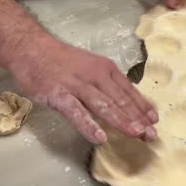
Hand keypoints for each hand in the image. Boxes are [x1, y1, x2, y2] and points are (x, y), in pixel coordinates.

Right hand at [10, 38, 158, 143]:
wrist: (31, 48)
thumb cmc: (63, 61)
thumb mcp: (92, 67)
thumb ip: (107, 84)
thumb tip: (127, 104)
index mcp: (106, 69)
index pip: (128, 90)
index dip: (143, 107)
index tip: (154, 121)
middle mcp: (96, 76)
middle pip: (120, 100)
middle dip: (137, 118)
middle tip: (151, 134)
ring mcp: (77, 85)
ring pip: (103, 105)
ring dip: (121, 120)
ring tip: (135, 133)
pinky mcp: (59, 94)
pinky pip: (76, 112)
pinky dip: (88, 125)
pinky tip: (99, 137)